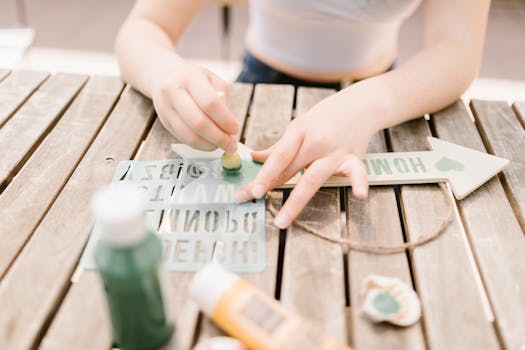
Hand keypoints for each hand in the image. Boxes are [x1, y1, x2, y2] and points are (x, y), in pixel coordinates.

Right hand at [151, 62, 238, 150]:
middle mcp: (174, 92)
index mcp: (190, 77)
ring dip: (209, 145)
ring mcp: (166, 109)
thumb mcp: (211, 79)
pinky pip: (183, 139)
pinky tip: (210, 144)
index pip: (210, 103)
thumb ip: (221, 99)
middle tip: (231, 144)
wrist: (162, 75)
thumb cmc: (192, 78)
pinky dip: (199, 145)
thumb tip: (228, 125)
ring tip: (222, 145)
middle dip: (218, 137)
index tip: (236, 129)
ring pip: (189, 135)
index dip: (225, 120)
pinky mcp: (165, 122)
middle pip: (198, 122)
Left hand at [234, 94, 376, 228]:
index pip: (279, 156)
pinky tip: (359, 195)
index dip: (264, 173)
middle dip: (270, 187)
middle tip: (251, 202)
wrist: (359, 105)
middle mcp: (317, 142)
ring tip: (282, 221)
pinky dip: (359, 182)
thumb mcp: (299, 126)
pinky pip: (357, 172)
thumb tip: (254, 158)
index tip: (250, 190)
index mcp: (300, 130)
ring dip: (296, 201)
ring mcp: (335, 151)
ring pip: (314, 179)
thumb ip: (279, 147)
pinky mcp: (354, 158)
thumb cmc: (324, 118)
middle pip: (292, 169)